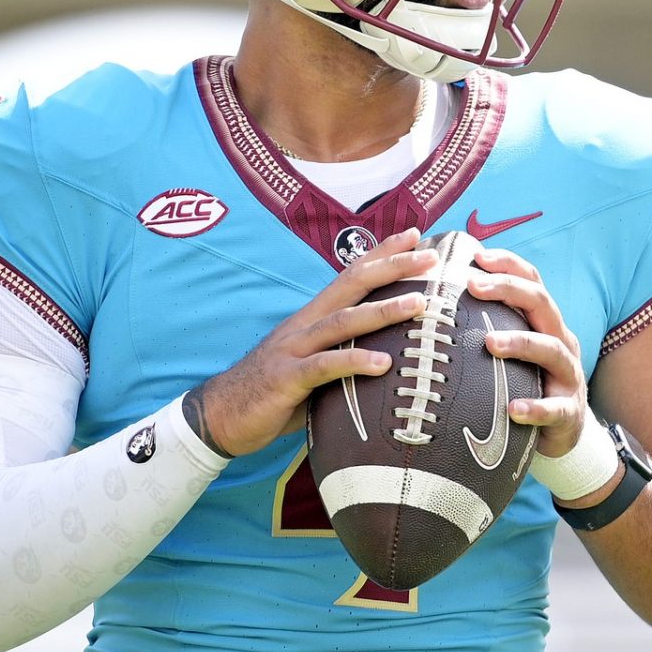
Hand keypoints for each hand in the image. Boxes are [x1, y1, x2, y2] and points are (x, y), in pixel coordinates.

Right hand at [188, 229, 435, 457]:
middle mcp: (304, 325)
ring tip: (419, 303)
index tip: (415, 235)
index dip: (382, 253)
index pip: (351, 276)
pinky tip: (383, 363)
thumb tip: (390, 357)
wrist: (221, 416)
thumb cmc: (275, 392)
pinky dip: (354, 361)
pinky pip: (324, 367)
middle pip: (351, 286)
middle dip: (392, 267)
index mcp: (312, 318)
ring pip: (342, 321)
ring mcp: (293, 350)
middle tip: (430, 256)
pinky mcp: (286, 379)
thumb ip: (343, 355)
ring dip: (382, 310)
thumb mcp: (313, 367)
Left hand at [468, 247, 588, 458]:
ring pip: (551, 350)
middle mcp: (561, 341)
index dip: (509, 265)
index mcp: (546, 324)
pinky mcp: (568, 412)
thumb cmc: (526, 383)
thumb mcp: (514, 351)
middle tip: (473, 286)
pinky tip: (513, 409)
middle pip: (542, 304)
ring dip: (520, 343)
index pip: (533, 282)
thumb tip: (437, 299)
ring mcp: (568, 376)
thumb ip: (489, 325)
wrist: (562, 431)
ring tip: (489, 342)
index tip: (478, 257)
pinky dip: (535, 407)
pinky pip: (554, 409)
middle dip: (509, 290)